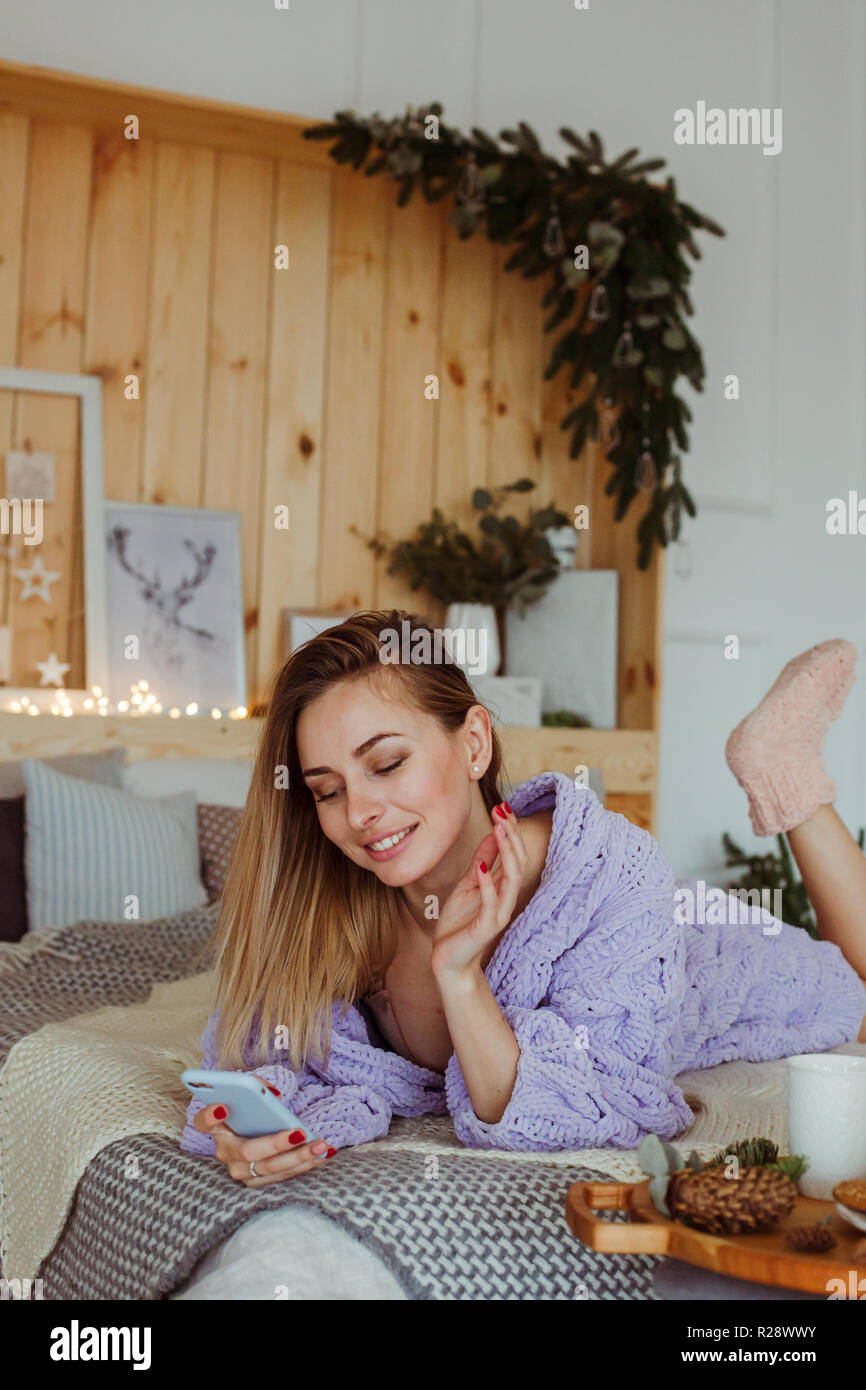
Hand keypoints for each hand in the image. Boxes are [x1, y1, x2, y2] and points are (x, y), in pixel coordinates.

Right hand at [193, 1096, 335, 1186]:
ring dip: (299, 1157)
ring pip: (270, 1168)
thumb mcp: (249, 1097)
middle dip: (277, 1143)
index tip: (224, 1107)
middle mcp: (225, 1153)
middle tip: (300, 1133)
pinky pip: (283, 1176)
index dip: (211, 1115)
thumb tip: (274, 1095)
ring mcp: (241, 1172)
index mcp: (217, 1128)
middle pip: (249, 1151)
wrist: (254, 1136)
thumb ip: (256, 1089)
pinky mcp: (259, 1183)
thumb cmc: (252, 1113)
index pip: (204, 1122)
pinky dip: (305, 1165)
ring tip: (321, 1145)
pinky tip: (324, 1154)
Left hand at [431, 802, 528, 982]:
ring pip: (511, 879)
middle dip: (512, 835)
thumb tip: (491, 833)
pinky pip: (491, 903)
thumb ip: (481, 861)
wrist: (449, 961)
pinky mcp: (486, 928)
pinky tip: (481, 866)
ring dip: (506, 852)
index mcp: (502, 887)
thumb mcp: (468, 885)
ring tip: (499, 829)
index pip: (514, 853)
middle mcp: (505, 898)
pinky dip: (487, 884)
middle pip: (518, 862)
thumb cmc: (458, 925)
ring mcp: (498, 913)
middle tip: (503, 811)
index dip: (511, 830)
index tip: (503, 806)